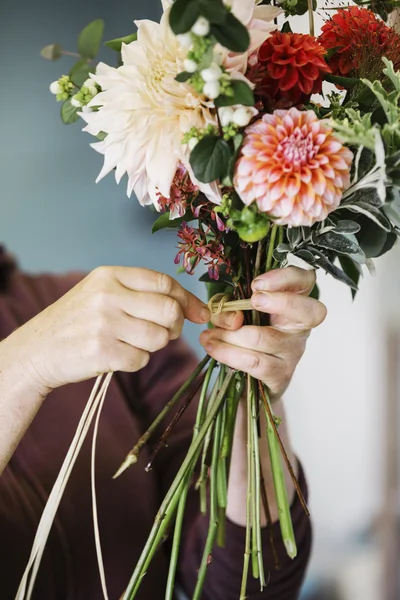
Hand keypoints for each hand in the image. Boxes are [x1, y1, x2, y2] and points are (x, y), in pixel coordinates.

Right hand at [10, 267, 209, 392]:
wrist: (37, 349)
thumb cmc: (77, 321)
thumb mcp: (101, 292)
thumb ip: (140, 293)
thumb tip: (190, 307)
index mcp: (110, 275)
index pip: (164, 282)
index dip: (188, 300)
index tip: (200, 314)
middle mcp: (108, 296)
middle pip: (169, 310)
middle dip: (175, 326)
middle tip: (164, 333)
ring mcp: (105, 324)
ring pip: (159, 338)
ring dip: (153, 346)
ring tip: (132, 342)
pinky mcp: (102, 352)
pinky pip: (141, 360)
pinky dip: (136, 361)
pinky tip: (117, 355)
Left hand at [199, 267, 326, 399]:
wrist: (247, 378)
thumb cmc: (245, 336)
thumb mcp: (237, 313)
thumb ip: (232, 308)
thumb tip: (233, 317)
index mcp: (293, 303)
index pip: (306, 281)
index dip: (285, 278)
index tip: (256, 284)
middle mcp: (300, 327)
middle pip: (309, 311)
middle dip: (280, 302)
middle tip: (253, 300)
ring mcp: (293, 352)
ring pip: (265, 338)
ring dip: (231, 334)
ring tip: (209, 334)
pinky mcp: (281, 375)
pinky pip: (254, 361)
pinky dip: (228, 353)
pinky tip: (212, 347)